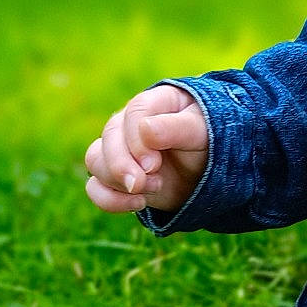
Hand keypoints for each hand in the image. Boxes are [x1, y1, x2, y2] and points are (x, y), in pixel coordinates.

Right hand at [84, 84, 207, 215]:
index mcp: (154, 103)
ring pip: (95, 160)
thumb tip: (144, 130)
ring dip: (117, 181)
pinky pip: (95, 187)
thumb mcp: (203, 131)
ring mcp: (120, 150)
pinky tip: (138, 203)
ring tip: (155, 189)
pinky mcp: (116, 177)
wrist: (212, 171)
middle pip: (108, 137)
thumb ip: (177, 128)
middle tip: (143, 183)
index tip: (152, 164)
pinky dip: (110, 199)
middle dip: (121, 165)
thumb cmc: (211, 142)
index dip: (137, 140)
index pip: (135, 112)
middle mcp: (130, 124)